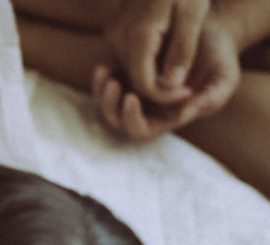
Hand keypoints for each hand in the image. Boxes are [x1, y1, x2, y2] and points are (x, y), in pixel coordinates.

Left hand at [93, 8, 240, 138]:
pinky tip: (104, 67)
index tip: (130, 98)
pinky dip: (101, 79)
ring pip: (108, 105)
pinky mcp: (127, 75)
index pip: (142, 130)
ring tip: (105, 73)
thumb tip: (182, 116)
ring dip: (102, 94)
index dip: (132, 119)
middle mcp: (148, 109)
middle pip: (118, 121)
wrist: (212, 34)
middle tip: (112, 84)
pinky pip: (106, 85)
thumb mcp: (224, 80)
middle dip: (110, 106)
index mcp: (167, 117)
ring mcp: (135, 92)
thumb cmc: (220, 60)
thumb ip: (207, 101)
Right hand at [104, 0, 209, 102]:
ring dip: (151, 78)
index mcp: (137, 35)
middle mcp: (118, 37)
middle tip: (185, 88)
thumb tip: (171, 84)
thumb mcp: (192, 15)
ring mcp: (113, 35)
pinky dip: (144, 67)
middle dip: (158, 89)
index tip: (187, 92)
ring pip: (128, 72)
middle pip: (133, 80)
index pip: (143, 82)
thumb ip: (182, 51)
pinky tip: (164, 61)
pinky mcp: (114, 33)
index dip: (165, 94)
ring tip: (177, 74)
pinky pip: (126, 60)